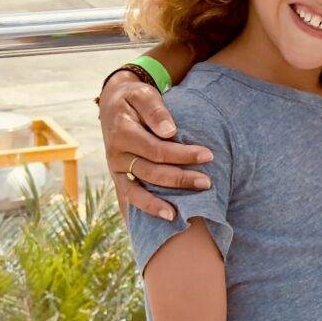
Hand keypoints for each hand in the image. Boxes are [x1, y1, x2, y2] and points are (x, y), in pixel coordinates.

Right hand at [101, 71, 212, 221]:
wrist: (113, 103)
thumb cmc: (134, 98)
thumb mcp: (143, 94)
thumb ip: (155, 110)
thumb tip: (170, 132)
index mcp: (122, 133)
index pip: (157, 149)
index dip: (182, 154)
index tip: (208, 155)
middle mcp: (116, 154)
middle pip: (150, 172)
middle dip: (180, 179)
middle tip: (207, 183)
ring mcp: (116, 169)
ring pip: (135, 191)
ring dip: (156, 204)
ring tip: (176, 216)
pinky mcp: (118, 177)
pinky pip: (126, 197)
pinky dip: (137, 211)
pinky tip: (148, 226)